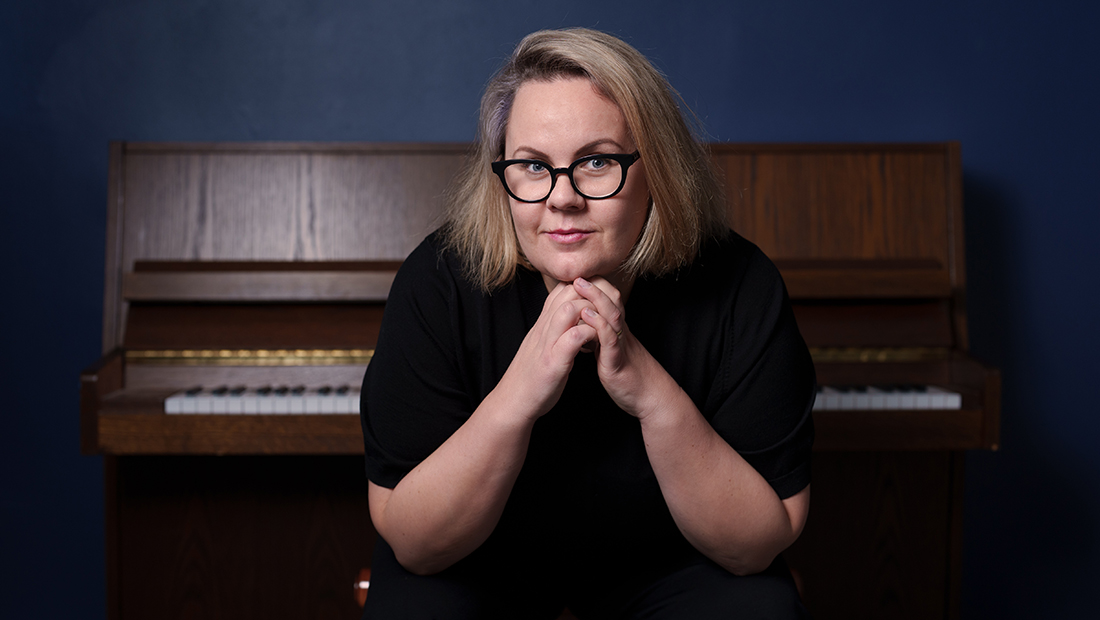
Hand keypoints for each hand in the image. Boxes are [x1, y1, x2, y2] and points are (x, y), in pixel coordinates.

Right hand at [494, 281, 598, 421]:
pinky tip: (597, 341)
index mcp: (542, 324)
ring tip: (603, 324)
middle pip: (568, 292)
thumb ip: (552, 330)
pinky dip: (589, 334)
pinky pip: (574, 337)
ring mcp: (547, 344)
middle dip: (591, 295)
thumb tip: (569, 319)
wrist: (512, 401)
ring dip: (591, 312)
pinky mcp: (553, 362)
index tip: (598, 300)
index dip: (583, 288)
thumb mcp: (541, 346)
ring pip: (569, 310)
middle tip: (606, 310)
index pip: (562, 289)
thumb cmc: (531, 376)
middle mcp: (543, 328)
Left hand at [573, 276, 669, 417]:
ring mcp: (620, 345)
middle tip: (576, 273)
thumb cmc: (628, 375)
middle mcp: (620, 333)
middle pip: (611, 300)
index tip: (574, 277)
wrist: (649, 397)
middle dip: (594, 285)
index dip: (593, 287)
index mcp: (616, 330)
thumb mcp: (610, 351)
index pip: (608, 300)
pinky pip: (609, 338)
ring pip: (612, 314)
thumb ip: (599, 337)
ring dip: (595, 297)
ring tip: (579, 285)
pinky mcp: (618, 360)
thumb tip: (584, 325)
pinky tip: (586, 315)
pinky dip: (598, 324)